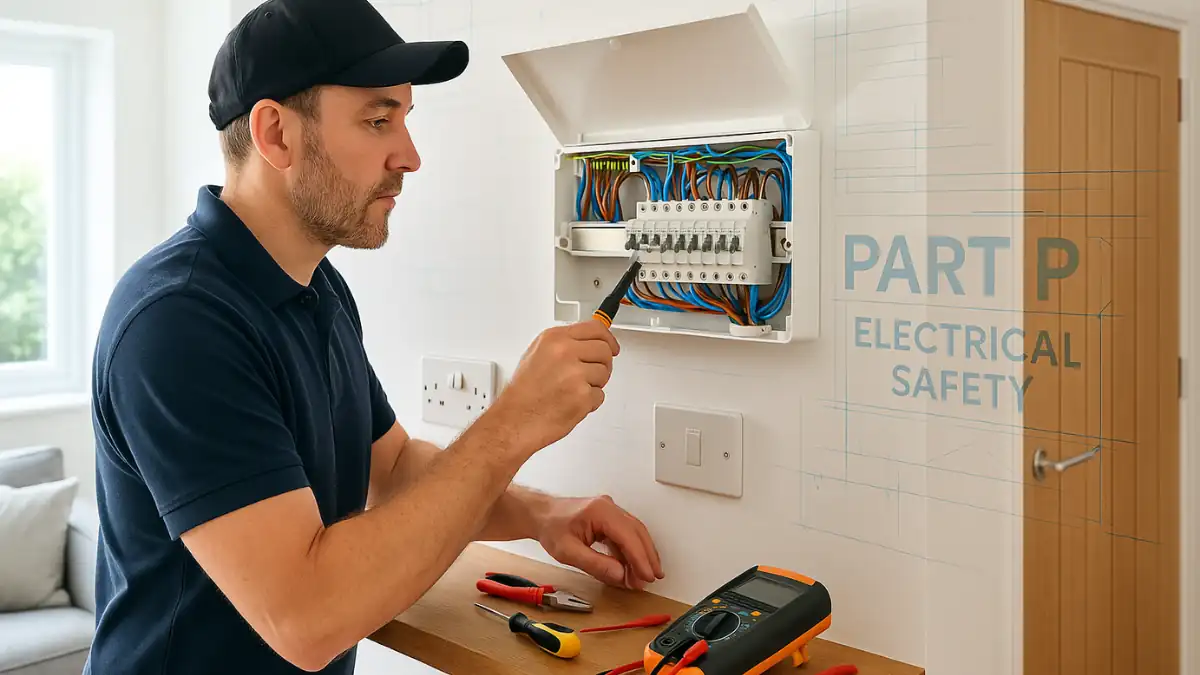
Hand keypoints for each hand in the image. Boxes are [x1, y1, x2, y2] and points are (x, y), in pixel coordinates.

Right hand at [491, 322, 620, 450]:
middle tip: (591, 375)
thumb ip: (564, 344)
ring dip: (594, 384)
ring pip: (604, 373)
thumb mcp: (537, 354)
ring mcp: (575, 374)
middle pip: (605, 350)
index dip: (608, 339)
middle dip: (602, 364)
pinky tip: (571, 403)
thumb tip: (587, 342)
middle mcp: (565, 352)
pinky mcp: (582, 396)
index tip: (612, 346)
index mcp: (554, 338)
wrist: (515, 420)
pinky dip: (590, 402)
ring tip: (572, 391)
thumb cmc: (523, 392)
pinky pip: (600, 395)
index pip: (595, 329)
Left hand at [534, 495, 663, 589]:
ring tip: (644, 576)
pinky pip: (626, 534)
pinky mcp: (609, 518)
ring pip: (635, 533)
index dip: (640, 558)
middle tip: (652, 577)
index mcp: (600, 511)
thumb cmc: (551, 528)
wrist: (540, 515)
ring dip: (641, 554)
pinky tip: (632, 566)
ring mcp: (610, 511)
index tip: (647, 576)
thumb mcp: (568, 552)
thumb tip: (620, 574)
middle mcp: (609, 507)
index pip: (628, 536)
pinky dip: (631, 551)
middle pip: (637, 532)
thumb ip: (595, 564)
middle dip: (647, 557)